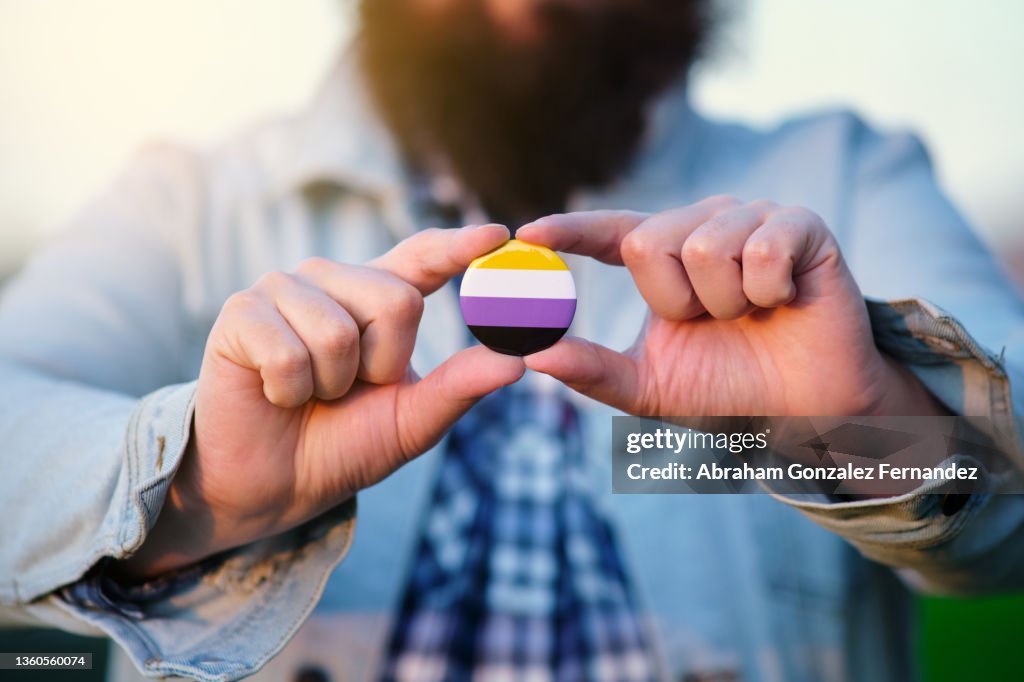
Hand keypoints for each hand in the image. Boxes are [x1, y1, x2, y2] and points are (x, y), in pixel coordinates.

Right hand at [117, 225, 523, 578]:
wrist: (271, 484)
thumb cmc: (342, 444)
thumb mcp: (412, 420)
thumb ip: (459, 387)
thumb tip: (518, 361)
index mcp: (377, 296)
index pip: (424, 256)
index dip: (460, 245)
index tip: (500, 235)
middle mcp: (332, 280)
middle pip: (396, 301)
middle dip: (383, 366)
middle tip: (349, 389)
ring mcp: (284, 289)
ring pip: (340, 332)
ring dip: (332, 385)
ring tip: (310, 391)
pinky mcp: (241, 312)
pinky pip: (290, 354)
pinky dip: (290, 393)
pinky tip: (274, 393)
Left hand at [516, 196, 944, 417]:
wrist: (805, 408)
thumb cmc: (725, 390)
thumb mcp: (649, 387)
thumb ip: (593, 371)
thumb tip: (533, 357)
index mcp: (663, 256)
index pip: (608, 231)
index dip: (569, 229)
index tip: (526, 234)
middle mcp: (701, 225)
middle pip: (648, 240)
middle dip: (674, 300)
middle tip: (710, 321)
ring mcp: (750, 218)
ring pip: (704, 247)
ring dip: (724, 303)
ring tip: (749, 313)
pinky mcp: (800, 224)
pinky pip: (762, 249)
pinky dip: (769, 292)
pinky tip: (784, 301)